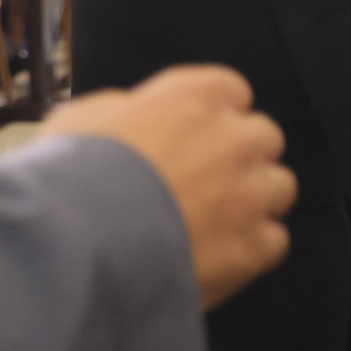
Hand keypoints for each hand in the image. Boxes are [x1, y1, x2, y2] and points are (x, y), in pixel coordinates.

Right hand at [42, 65, 296, 308]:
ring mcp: (252, 193)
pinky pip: (274, 240)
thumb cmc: (71, 174)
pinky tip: (217, 257)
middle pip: (263, 139)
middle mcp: (240, 137)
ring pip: (279, 187)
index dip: (210, 119)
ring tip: (213, 224)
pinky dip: (251, 249)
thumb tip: (134, 118)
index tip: (190, 137)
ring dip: (254, 201)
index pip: (232, 92)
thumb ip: (126, 110)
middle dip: (239, 157)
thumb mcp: (84, 117)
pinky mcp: (254, 247)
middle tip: (202, 183)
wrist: (78, 245)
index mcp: (201, 95)